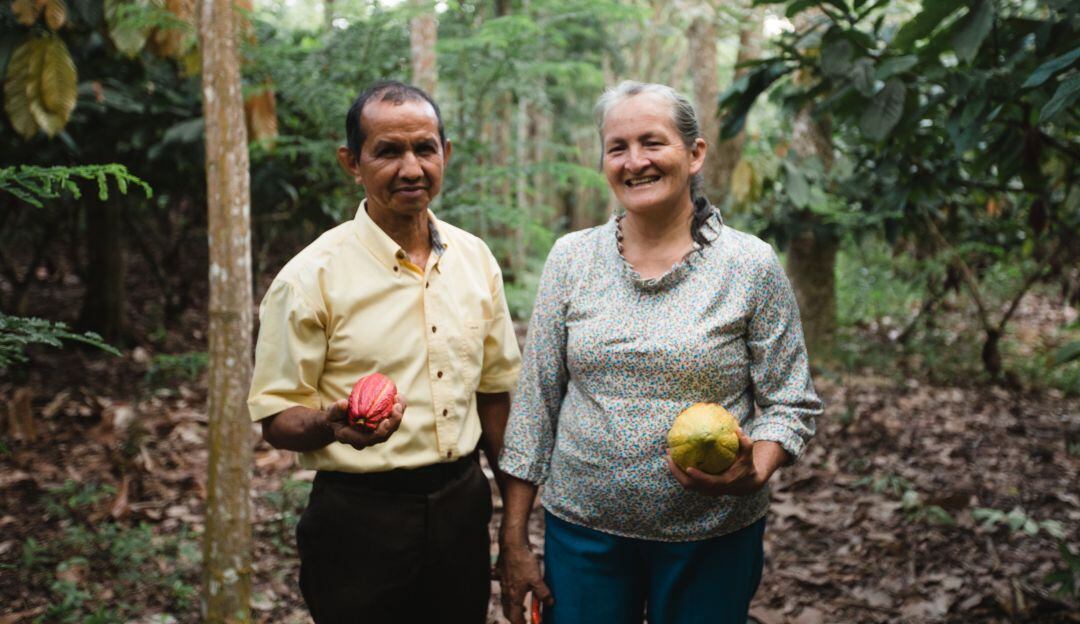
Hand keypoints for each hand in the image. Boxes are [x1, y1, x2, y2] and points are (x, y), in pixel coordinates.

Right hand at [324, 394, 404, 449]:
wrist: (337, 422)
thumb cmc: (333, 418)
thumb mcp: (331, 413)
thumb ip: (335, 410)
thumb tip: (343, 403)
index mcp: (353, 438)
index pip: (369, 439)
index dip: (380, 432)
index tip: (387, 420)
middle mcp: (366, 440)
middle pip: (384, 435)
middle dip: (394, 421)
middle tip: (398, 405)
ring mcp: (374, 434)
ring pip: (390, 428)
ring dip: (398, 414)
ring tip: (400, 398)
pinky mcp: (379, 427)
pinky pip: (391, 420)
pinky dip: (396, 410)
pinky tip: (398, 397)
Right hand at [497, 541, 552, 623]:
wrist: (512, 544)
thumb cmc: (523, 561)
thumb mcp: (537, 579)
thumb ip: (543, 593)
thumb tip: (550, 603)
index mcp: (513, 596)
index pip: (514, 618)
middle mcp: (506, 591)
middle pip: (508, 610)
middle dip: (516, 617)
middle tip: (525, 618)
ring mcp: (503, 582)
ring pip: (506, 599)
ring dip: (514, 606)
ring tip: (523, 605)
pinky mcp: (502, 574)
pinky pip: (504, 588)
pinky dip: (511, 594)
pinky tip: (517, 587)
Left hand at [666, 430, 784, 496]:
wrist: (746, 484)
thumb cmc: (746, 467)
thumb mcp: (748, 456)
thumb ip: (745, 444)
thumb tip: (737, 428)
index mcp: (723, 483)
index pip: (708, 482)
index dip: (698, 477)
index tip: (688, 468)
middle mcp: (712, 489)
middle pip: (690, 485)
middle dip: (677, 472)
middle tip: (669, 456)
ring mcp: (705, 490)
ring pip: (685, 483)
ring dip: (675, 471)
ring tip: (668, 454)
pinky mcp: (701, 487)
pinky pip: (686, 480)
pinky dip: (679, 470)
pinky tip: (675, 456)